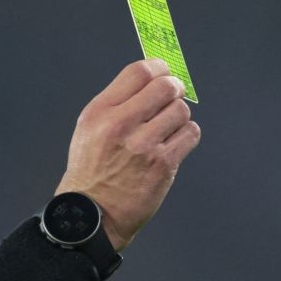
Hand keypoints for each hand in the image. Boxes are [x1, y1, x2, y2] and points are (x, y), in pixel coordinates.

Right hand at [58, 58, 200, 248]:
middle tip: (174, 95)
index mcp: (101, 112)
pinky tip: (175, 142)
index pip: (139, 72)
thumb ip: (118, 101)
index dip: (158, 67)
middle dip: (174, 88)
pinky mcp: (163, 166)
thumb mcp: (90, 127)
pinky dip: (187, 134)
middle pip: (165, 87)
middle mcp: (122, 125)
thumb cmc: (92, 169)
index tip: (165, 71)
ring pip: (181, 110)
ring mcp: (144, 146)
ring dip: (179, 115)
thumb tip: (153, 78)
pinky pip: (190, 134)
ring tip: (168, 127)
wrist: (93, 213)